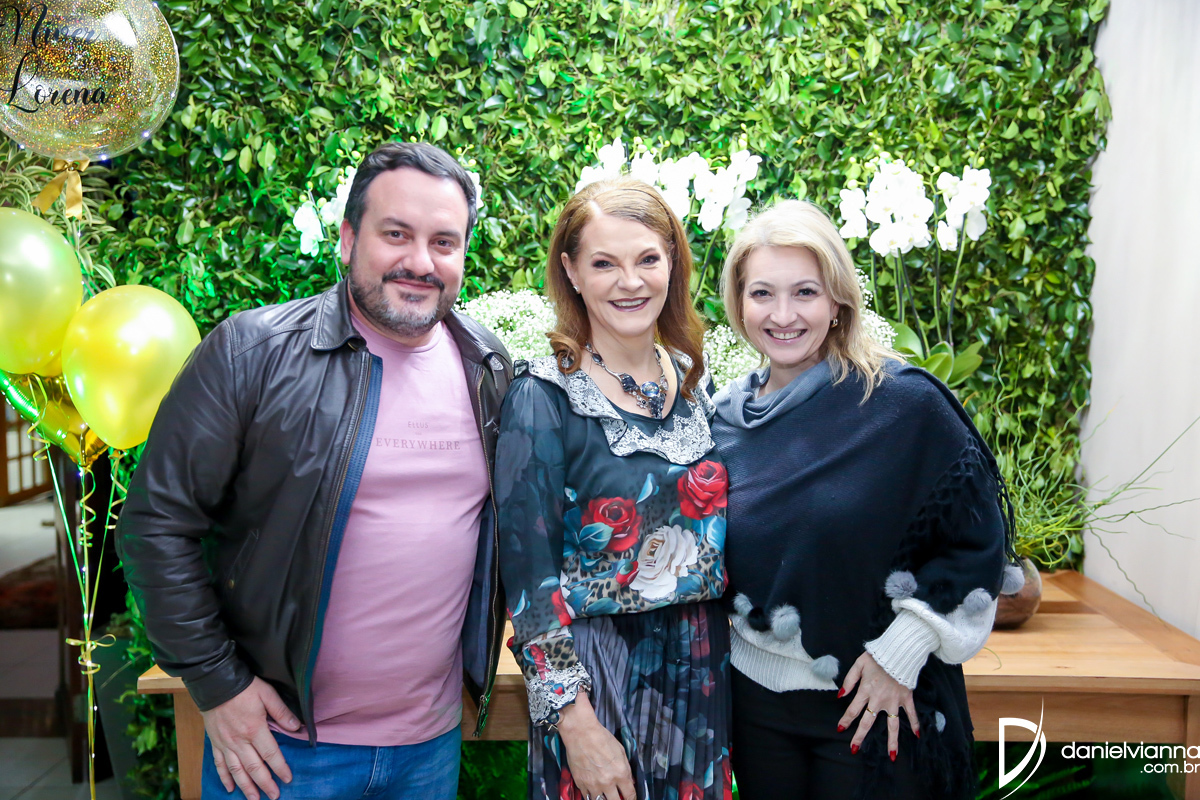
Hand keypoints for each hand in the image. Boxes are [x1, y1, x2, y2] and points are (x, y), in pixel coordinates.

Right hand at [202, 676, 300, 799]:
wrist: (215, 683)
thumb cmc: (244, 687)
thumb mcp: (268, 694)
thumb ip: (282, 712)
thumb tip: (297, 727)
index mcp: (254, 729)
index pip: (270, 754)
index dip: (280, 768)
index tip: (287, 779)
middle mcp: (239, 741)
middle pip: (254, 768)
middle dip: (265, 784)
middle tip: (274, 796)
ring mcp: (225, 743)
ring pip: (236, 770)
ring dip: (246, 787)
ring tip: (254, 799)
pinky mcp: (215, 742)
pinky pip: (219, 764)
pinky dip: (224, 777)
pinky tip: (230, 788)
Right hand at [556, 691, 635, 799]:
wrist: (580, 732)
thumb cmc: (602, 738)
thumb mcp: (620, 751)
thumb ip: (626, 768)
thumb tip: (629, 781)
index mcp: (620, 773)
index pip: (630, 794)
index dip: (632, 798)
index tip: (630, 798)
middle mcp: (607, 782)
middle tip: (617, 796)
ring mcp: (592, 785)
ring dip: (603, 798)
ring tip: (604, 794)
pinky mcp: (580, 783)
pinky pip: (587, 796)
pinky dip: (591, 795)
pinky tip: (593, 790)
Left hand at [836, 652, 919, 761]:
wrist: (899, 651)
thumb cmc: (877, 656)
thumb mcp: (858, 664)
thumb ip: (849, 680)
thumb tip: (840, 695)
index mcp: (866, 691)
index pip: (853, 710)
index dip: (846, 720)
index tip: (840, 729)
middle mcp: (879, 700)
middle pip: (868, 722)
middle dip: (860, 736)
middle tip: (854, 749)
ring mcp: (894, 701)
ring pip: (892, 725)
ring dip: (892, 741)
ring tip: (892, 756)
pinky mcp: (906, 698)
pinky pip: (911, 714)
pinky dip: (915, 724)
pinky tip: (917, 735)